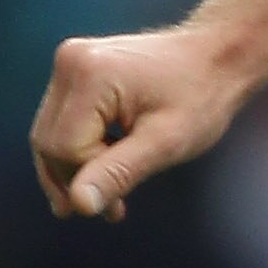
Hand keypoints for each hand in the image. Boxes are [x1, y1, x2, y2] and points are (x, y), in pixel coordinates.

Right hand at [31, 24, 253, 220]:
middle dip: (76, 180)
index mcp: (90, 75)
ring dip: (75, 169)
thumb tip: (79, 205)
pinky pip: (62, 120)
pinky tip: (107, 166)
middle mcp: (70, 61)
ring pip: (50, 134)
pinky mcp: (75, 69)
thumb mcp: (165, 143)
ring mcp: (70, 61)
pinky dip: (79, 148)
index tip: (120, 206)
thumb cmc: (201, 97)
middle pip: (49, 142)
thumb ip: (118, 173)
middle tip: (112, 211)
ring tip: (111, 199)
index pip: (65, 148)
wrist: (217, 56)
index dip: (89, 180)